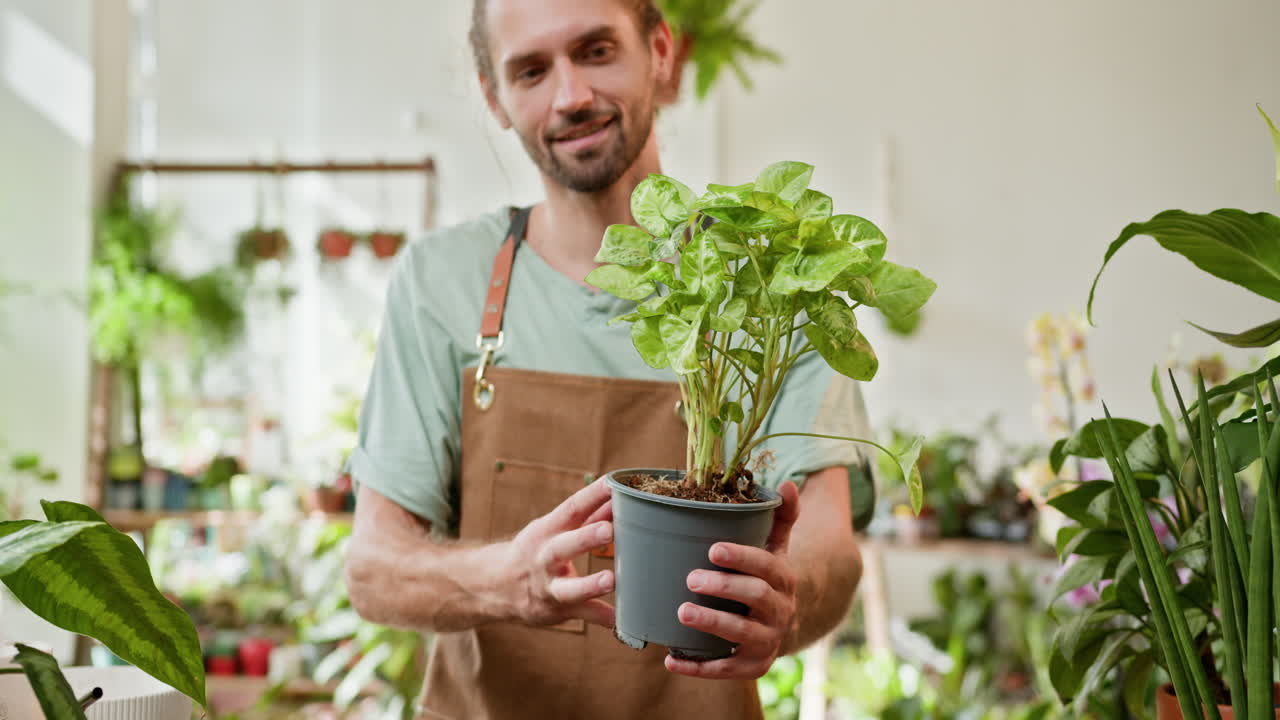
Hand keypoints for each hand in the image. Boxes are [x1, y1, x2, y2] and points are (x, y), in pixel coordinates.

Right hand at [504, 477, 615, 627]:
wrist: (493, 586)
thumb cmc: (534, 550)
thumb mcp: (553, 530)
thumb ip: (588, 517)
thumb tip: (620, 497)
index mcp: (546, 531)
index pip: (571, 509)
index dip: (591, 496)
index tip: (613, 483)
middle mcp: (543, 558)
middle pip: (562, 547)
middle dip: (585, 538)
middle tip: (609, 530)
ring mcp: (547, 587)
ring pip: (568, 588)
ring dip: (590, 585)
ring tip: (610, 580)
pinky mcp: (554, 610)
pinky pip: (580, 615)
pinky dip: (600, 618)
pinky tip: (620, 621)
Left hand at [666, 481, 800, 678]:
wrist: (780, 624)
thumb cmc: (766, 577)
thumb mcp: (776, 547)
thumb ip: (780, 517)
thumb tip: (788, 483)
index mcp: (784, 578)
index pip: (767, 566)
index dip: (742, 557)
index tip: (713, 548)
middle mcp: (780, 611)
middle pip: (756, 597)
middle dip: (724, 588)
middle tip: (690, 578)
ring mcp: (768, 641)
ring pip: (743, 634)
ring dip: (713, 623)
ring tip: (682, 612)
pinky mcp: (753, 667)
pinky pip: (727, 670)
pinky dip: (699, 668)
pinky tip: (671, 660)